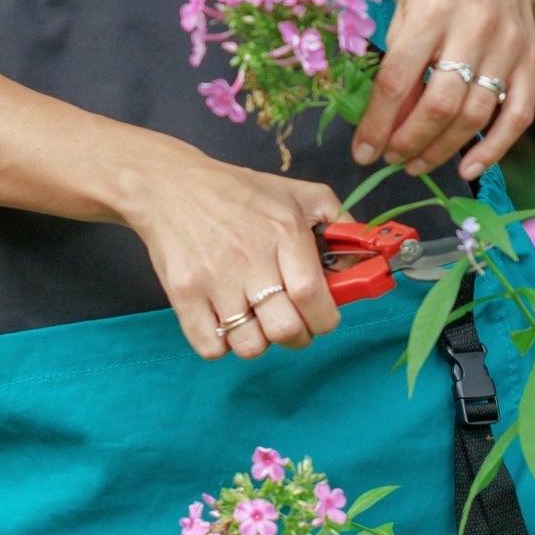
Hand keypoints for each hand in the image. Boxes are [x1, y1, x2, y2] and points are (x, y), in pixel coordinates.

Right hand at [123, 152, 342, 361]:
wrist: (169, 185)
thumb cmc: (239, 192)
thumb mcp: (298, 193)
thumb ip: (339, 222)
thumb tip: (365, 258)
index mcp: (283, 232)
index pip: (313, 296)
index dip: (325, 319)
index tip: (323, 317)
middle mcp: (249, 257)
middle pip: (285, 330)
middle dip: (297, 337)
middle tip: (291, 323)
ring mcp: (213, 279)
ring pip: (250, 346)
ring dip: (259, 341)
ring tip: (255, 318)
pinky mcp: (182, 295)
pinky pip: (211, 348)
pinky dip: (222, 345)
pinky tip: (225, 320)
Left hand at [351, 0, 534, 181]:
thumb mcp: (408, 3)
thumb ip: (398, 57)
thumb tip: (387, 119)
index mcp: (432, 11)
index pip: (398, 79)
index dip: (377, 123)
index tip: (363, 151)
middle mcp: (474, 29)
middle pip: (440, 105)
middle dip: (409, 142)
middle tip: (391, 159)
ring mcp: (508, 46)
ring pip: (475, 116)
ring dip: (442, 150)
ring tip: (416, 164)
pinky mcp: (532, 61)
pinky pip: (517, 116)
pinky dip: (493, 149)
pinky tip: (467, 168)